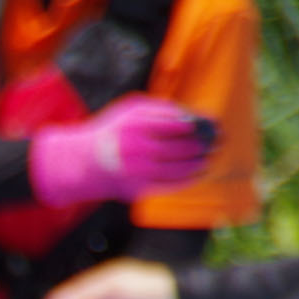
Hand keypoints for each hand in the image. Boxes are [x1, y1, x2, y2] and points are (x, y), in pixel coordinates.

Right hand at [28, 96, 215, 206]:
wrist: (80, 162)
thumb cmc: (112, 132)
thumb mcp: (131, 110)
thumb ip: (161, 109)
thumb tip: (194, 117)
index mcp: (136, 124)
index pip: (179, 123)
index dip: (200, 124)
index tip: (213, 123)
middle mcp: (136, 148)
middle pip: (182, 146)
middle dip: (205, 143)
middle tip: (218, 140)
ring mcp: (136, 171)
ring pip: (179, 167)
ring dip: (200, 161)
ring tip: (210, 155)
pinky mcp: (136, 189)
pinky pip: (170, 185)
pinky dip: (188, 178)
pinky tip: (199, 171)